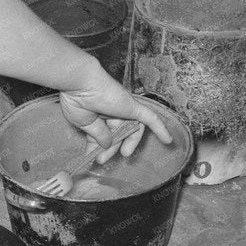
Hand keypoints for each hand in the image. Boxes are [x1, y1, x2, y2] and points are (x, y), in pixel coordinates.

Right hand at [58, 68, 172, 163]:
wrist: (80, 85)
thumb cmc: (76, 101)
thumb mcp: (85, 123)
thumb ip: (97, 135)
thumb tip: (106, 145)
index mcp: (99, 114)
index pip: (105, 134)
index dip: (100, 147)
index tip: (93, 158)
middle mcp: (113, 111)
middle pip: (119, 133)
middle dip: (112, 148)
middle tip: (103, 160)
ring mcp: (125, 109)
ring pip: (132, 129)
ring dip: (130, 142)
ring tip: (125, 155)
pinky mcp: (134, 108)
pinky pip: (150, 119)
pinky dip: (160, 129)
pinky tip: (168, 141)